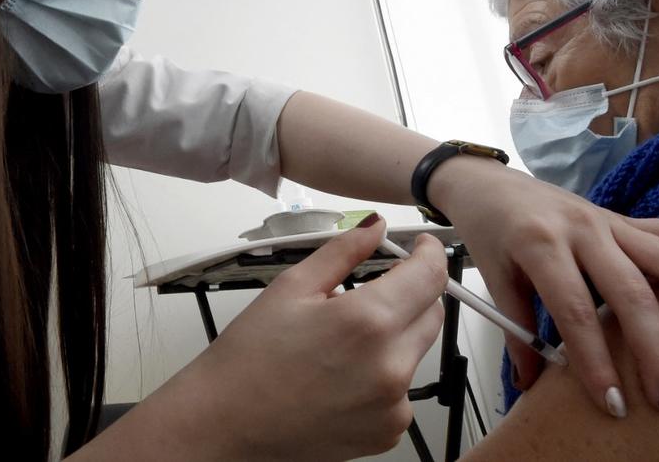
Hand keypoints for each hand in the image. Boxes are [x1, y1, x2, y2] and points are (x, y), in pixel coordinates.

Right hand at [132, 216, 446, 460]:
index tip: (423, 248)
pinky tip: (346, 373)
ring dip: (396, 334)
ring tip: (345, 340)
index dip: (430, 253)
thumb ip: (345, 250)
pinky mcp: (388, 429)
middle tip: (374, 290)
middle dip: (412, 293)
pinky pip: (404, 387)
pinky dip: (386, 372)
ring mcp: (392, 404)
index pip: (430, 275)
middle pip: (432, 311)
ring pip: (418, 349)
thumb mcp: (293, 286)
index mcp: (367, 322)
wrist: (226, 423)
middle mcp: (389, 366)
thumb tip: (375, 229)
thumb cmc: (249, 361)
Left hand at [430, 159, 658, 416]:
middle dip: (655, 348)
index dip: (596, 360)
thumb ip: (516, 332)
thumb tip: (533, 384)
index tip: (614, 403)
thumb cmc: (491, 230)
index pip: (575, 311)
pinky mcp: (624, 218)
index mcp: (541, 245)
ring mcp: (608, 221)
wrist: (488, 182)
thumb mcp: (495, 279)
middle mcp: (582, 229)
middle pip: (629, 290)